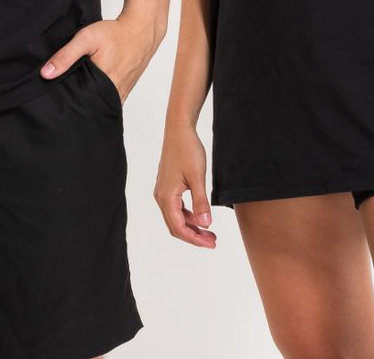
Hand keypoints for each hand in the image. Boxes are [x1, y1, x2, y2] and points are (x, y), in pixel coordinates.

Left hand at [38, 14, 160, 104]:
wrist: (141, 31)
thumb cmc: (116, 33)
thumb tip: (46, 74)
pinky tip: (91, 91)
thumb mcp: (87, 38)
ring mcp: (121, 94)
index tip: (56, 104)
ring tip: (76, 97)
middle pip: (90, 108)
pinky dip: (99, 98)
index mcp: (104, 85)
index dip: (67, 106)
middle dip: (77, 106)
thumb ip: (66, 55)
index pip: (81, 106)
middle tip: (63, 101)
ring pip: (100, 106)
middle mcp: (114, 94)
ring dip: (88, 102)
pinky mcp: (124, 90)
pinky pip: (109, 101)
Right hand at [154, 124, 216, 247]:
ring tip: (210, 231)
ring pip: (175, 217)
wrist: (179, 130)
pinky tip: (200, 215)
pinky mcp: (167, 185)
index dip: (195, 239)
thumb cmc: (188, 150)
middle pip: (175, 226)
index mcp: (166, 197)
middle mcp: (161, 196)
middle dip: (194, 236)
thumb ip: (201, 202)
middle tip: (213, 241)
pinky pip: (176, 207)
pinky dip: (187, 215)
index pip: (179, 228)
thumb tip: (205, 224)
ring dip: (191, 226)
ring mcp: (163, 191)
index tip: (211, 243)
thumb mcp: (198, 177)